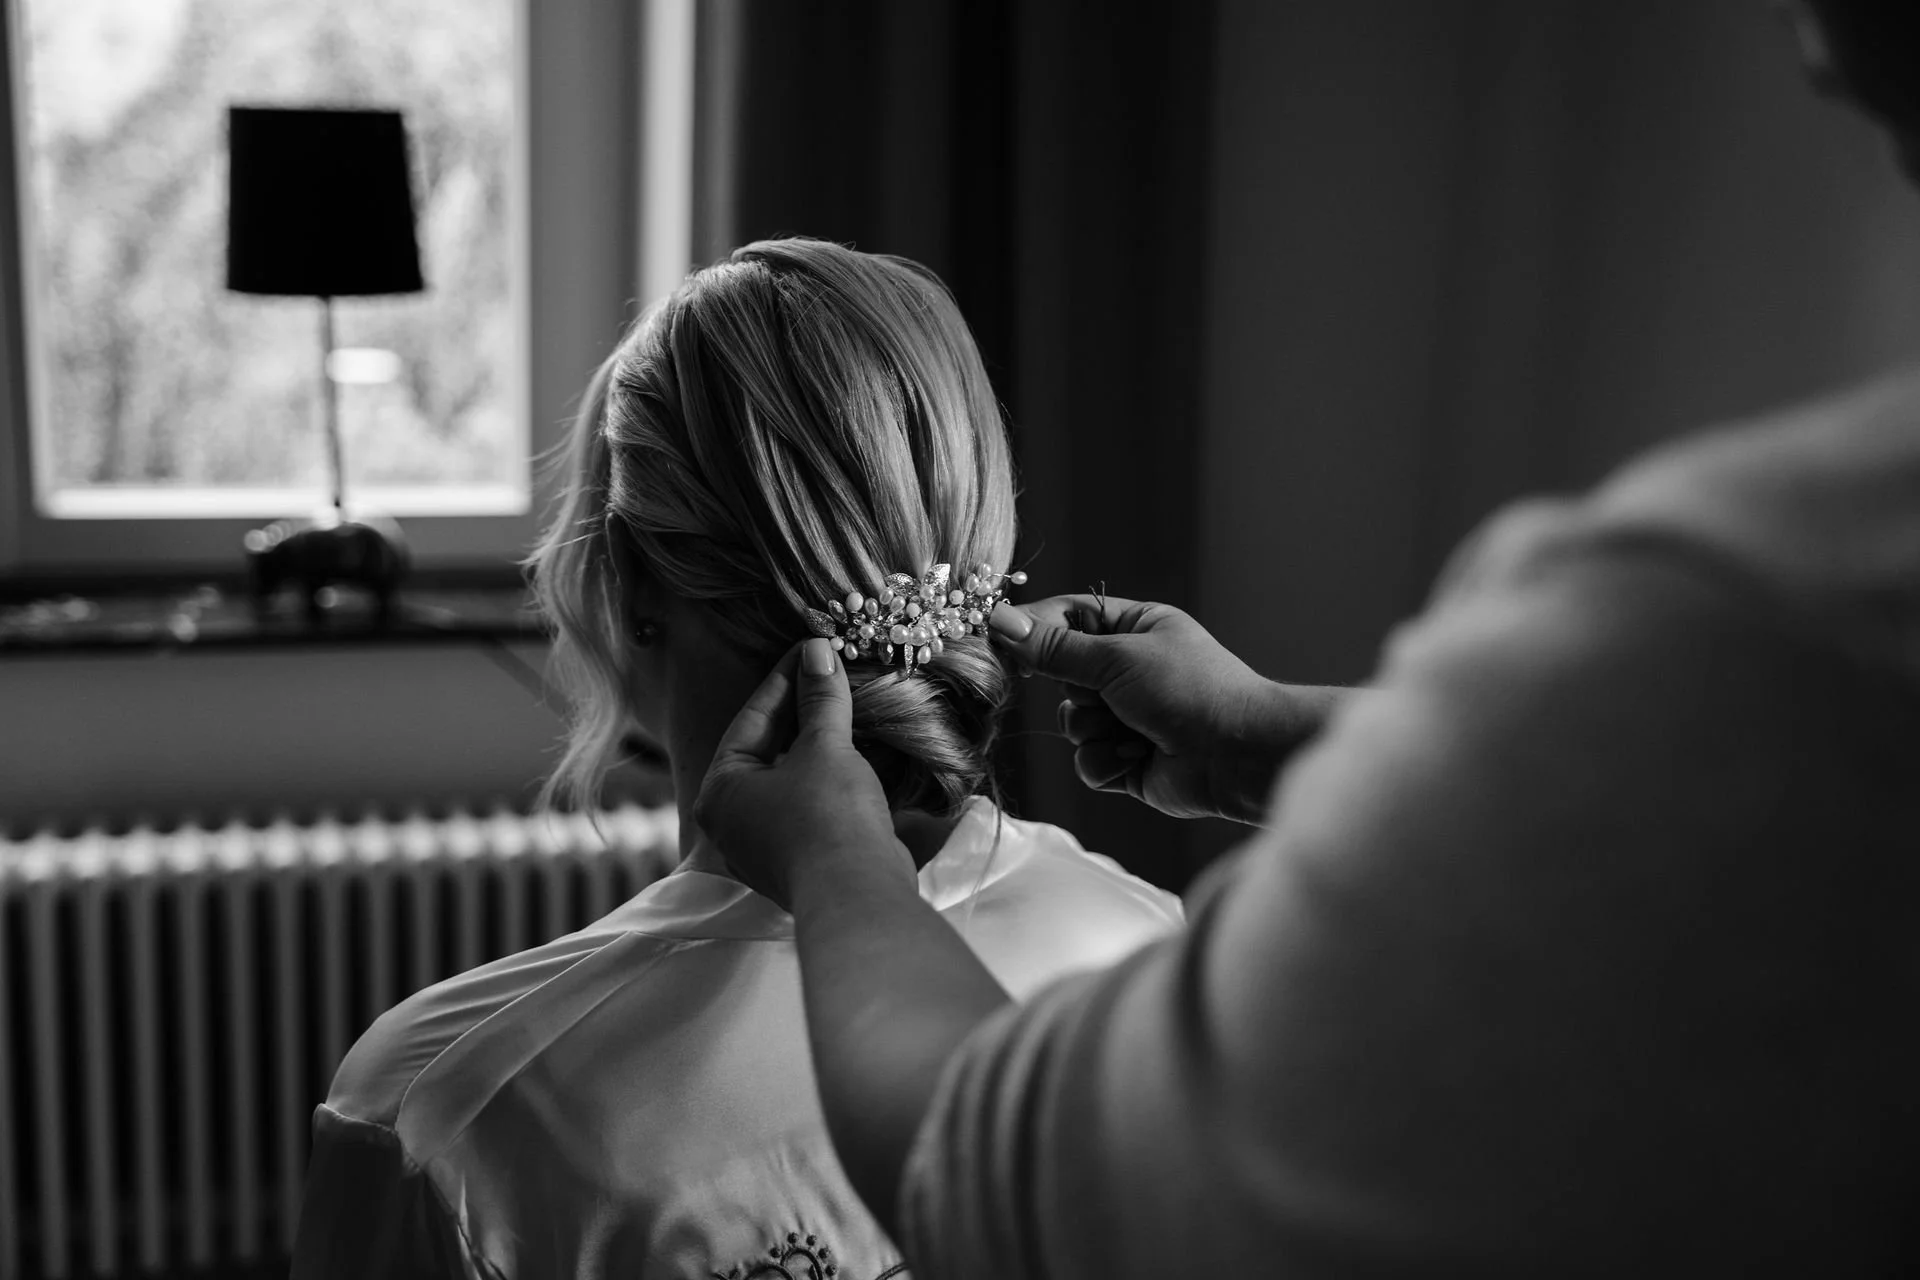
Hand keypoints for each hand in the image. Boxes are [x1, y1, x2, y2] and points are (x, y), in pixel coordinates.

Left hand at [695, 638, 910, 907]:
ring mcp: (761, 847)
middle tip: (828, 672)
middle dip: (800, 712)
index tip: (811, 649)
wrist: (858, 894)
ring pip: (786, 779)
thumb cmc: (829, 816)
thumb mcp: (824, 747)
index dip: (785, 679)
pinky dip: (823, 777)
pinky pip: (804, 805)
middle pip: (765, 749)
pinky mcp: (795, 861)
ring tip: (842, 706)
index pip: (751, 719)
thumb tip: (818, 650)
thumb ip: (819, 699)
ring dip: (814, 744)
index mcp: (720, 791)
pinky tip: (849, 754)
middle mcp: (730, 822)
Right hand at [987, 593, 1339, 823]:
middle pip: (1061, 676)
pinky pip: (1087, 762)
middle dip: (1078, 693)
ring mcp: (1127, 718)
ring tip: (1134, 732)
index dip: (1034, 629)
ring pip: (1071, 725)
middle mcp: (1128, 671)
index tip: (999, 641)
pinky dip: (1106, 763)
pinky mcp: (1127, 761)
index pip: (1068, 618)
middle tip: (1105, 696)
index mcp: (1134, 630)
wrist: (1240, 756)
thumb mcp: (1119, 658)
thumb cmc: (1192, 690)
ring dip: (1094, 732)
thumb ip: (1056, 649)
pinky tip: (1139, 759)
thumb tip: (1000, 622)